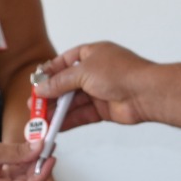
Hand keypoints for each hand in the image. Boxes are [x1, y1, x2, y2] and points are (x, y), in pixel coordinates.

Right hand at [31, 41, 155, 127]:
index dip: (50, 72)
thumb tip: (42, 88)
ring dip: (57, 110)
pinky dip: (69, 120)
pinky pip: (82, 114)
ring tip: (40, 119)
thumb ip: (61, 82)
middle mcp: (95, 71)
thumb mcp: (83, 72)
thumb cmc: (120, 73)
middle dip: (50, 95)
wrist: (146, 93)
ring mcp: (100, 91)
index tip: (35, 82)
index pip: (66, 60)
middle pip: (67, 84)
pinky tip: (55, 126)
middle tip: (34, 105)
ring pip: (73, 102)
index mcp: (92, 54)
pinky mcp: (103, 109)